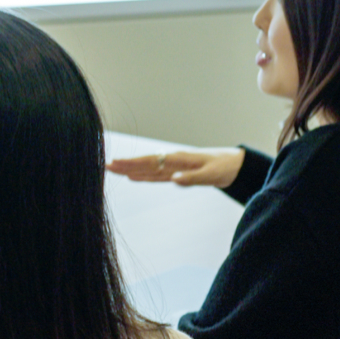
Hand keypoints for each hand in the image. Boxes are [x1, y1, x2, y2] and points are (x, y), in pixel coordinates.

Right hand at [106, 147, 244, 187]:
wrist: (234, 165)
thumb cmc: (224, 167)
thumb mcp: (211, 174)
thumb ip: (192, 177)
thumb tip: (174, 180)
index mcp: (178, 159)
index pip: (151, 161)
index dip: (133, 163)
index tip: (116, 163)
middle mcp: (172, 161)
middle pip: (144, 163)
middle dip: (125, 164)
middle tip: (105, 165)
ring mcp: (173, 167)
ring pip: (147, 169)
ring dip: (130, 169)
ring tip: (112, 169)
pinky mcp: (176, 173)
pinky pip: (155, 175)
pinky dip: (143, 176)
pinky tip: (132, 176)